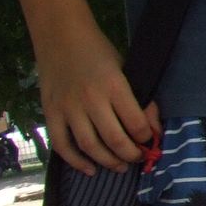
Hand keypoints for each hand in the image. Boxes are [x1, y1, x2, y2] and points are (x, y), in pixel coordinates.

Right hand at [37, 22, 158, 174]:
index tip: (150, 142)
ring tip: (120, 166)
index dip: (146, 138)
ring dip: (107, 162)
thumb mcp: (126, 70)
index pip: (135, 123)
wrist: (61, 37)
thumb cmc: (99, 53)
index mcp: (114, 86)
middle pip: (114, 139)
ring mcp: (68, 107)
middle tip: (138, 158)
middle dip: (130, 155)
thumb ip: (140, 100)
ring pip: (89, 146)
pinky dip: (75, 161)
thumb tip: (154, 131)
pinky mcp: (50, 112)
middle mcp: (91, 99)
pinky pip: (62, 144)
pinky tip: (89, 169)